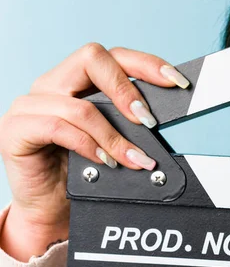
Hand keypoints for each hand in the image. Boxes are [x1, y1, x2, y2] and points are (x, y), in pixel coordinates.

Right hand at [0, 43, 188, 260]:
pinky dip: (88, 145)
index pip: (114, 56)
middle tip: (149, 121)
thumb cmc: (86, 172)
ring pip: (80, 105)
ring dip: (114, 136)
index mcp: (76, 79)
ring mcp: (30, 104)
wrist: (51, 209)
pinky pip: (57, 126)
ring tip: (134, 159)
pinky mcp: (15, 129)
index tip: (177, 82)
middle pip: (92, 57)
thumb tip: (168, 119)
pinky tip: (104, 161)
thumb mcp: (114, 139)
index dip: (147, 64)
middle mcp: (52, 84)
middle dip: (127, 89)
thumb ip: (130, 121)